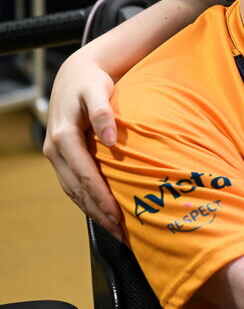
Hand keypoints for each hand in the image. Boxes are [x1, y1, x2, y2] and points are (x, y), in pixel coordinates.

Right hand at [41, 52, 123, 239]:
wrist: (75, 75)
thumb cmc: (91, 82)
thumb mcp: (97, 91)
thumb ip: (103, 113)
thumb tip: (112, 139)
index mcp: (64, 137)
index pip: (85, 176)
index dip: (102, 198)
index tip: (119, 216)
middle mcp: (55, 150)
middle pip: (78, 190)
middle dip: (100, 213)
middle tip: (123, 232)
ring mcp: (56, 156)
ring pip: (73, 192)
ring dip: (94, 212)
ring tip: (116, 230)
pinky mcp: (62, 157)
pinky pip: (73, 185)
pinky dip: (88, 201)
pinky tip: (104, 212)